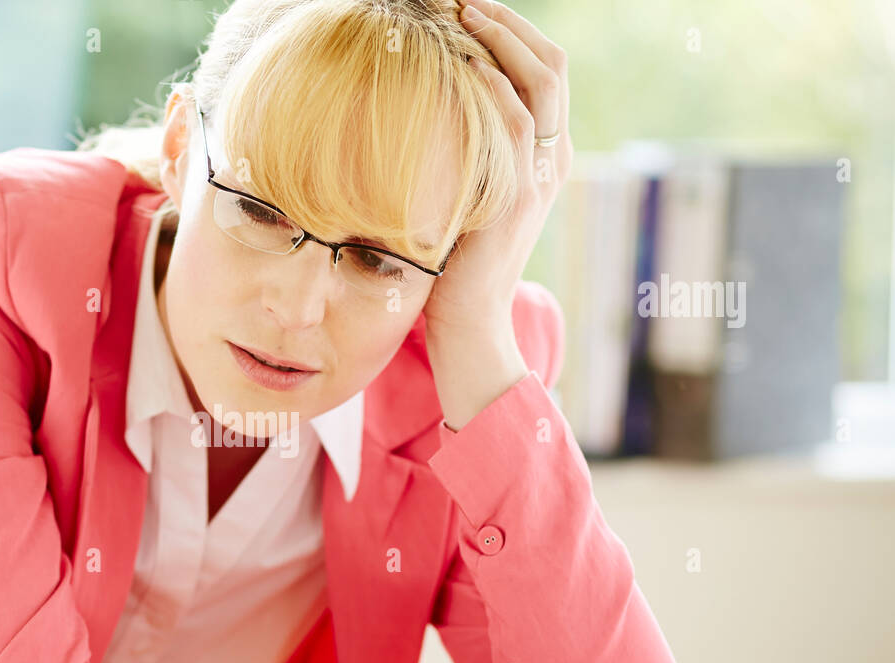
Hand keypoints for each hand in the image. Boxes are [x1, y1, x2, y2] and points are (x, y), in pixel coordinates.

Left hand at [424, 1, 571, 427]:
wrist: (467, 323)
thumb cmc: (451, 264)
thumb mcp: (461, 197)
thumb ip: (460, 157)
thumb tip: (421, 114)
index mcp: (542, 157)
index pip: (541, 74)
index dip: (511, 33)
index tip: (467, 10)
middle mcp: (551, 160)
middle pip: (551, 64)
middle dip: (509, 22)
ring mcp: (541, 176)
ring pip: (542, 81)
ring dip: (502, 38)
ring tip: (462, 11)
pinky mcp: (518, 196)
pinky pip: (518, 124)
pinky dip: (494, 85)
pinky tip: (465, 62)